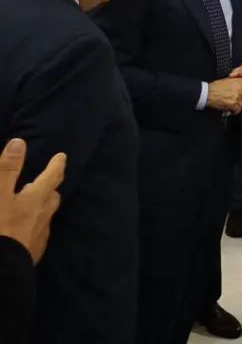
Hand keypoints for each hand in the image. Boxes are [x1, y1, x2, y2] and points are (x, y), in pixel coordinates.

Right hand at [0, 138, 64, 263]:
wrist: (0, 272)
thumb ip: (7, 169)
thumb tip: (19, 143)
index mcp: (35, 201)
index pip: (51, 178)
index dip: (56, 166)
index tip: (62, 157)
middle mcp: (42, 218)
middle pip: (52, 199)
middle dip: (51, 188)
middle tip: (49, 182)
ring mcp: (37, 238)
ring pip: (45, 218)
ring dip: (42, 208)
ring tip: (35, 205)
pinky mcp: (30, 255)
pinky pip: (36, 236)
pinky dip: (33, 228)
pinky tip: (24, 232)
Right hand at [207, 77, 241, 112]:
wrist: (207, 93)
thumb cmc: (216, 86)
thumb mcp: (228, 80)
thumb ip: (237, 84)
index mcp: (239, 81)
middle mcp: (240, 88)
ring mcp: (237, 97)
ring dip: (241, 105)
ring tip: (234, 103)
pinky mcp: (233, 104)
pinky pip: (238, 109)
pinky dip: (235, 110)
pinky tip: (229, 108)